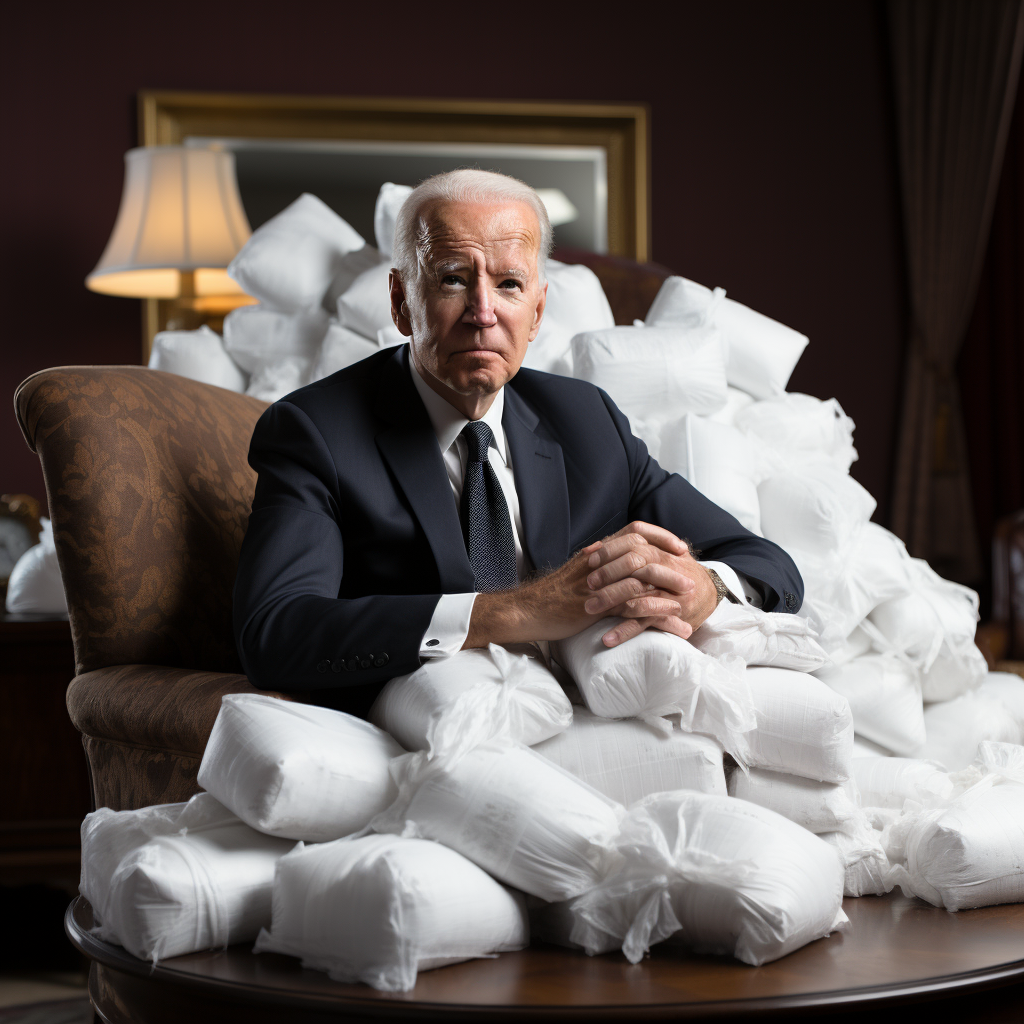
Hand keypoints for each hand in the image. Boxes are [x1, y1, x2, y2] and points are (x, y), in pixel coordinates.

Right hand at [462, 521, 714, 649]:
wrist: (525, 610)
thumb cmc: (549, 596)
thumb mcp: (576, 574)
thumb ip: (598, 567)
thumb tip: (616, 562)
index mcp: (596, 552)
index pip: (633, 531)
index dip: (659, 535)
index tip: (678, 545)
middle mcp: (598, 562)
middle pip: (642, 551)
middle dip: (670, 561)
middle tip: (691, 572)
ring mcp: (598, 584)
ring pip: (641, 579)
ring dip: (669, 588)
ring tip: (689, 600)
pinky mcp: (596, 606)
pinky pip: (632, 606)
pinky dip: (657, 614)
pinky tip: (672, 623)